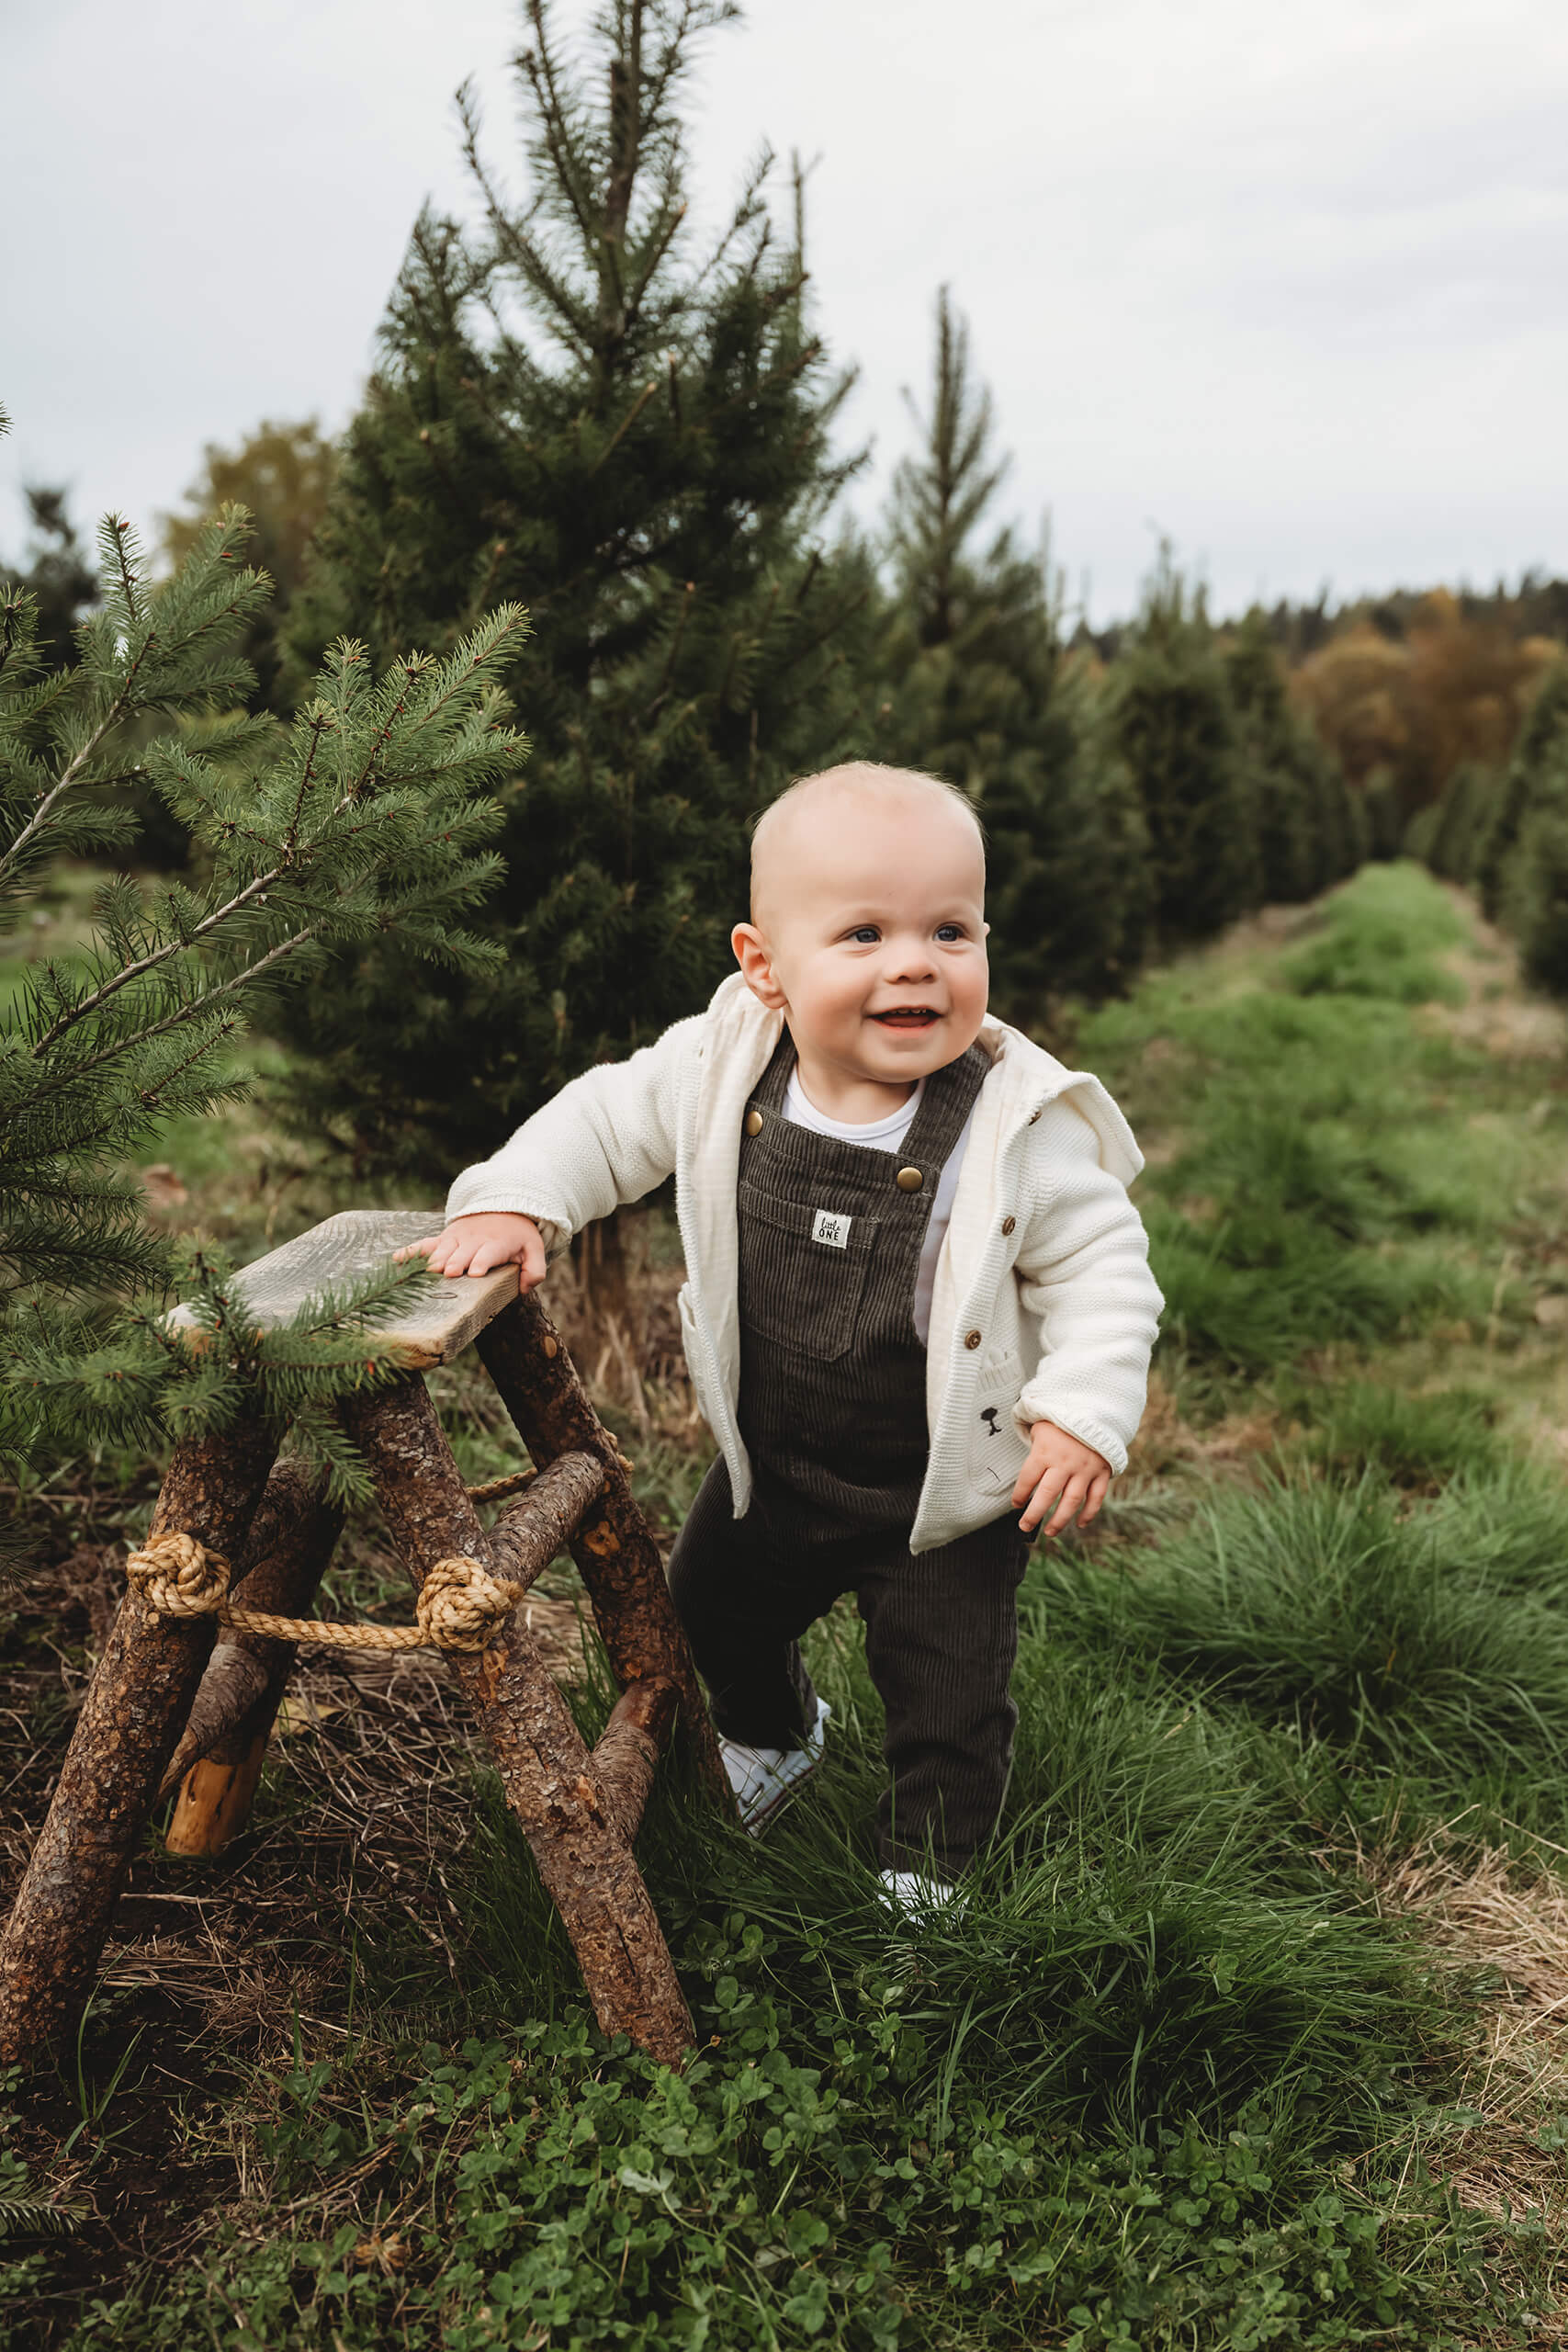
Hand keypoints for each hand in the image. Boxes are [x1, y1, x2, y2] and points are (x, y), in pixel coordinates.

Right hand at [393, 1212, 546, 1288]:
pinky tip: (396, 1259)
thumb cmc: (518, 1236)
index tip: (473, 1272)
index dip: (481, 1262)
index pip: (488, 1254)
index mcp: (496, 1244)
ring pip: (442, 1249)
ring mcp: (456, 1239)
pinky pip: (425, 1244)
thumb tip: (524, 1288)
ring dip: (434, 1259)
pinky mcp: (444, 1239)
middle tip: (448, 1273)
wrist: (502, 1207)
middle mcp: (474, 1241)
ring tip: (426, 1271)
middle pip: (462, 1253)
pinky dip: (411, 1250)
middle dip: (455, 1262)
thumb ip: (534, 1270)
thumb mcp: (534, 1249)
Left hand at [1011, 1421, 1111, 1537]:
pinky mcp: (1102, 1472)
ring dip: (1060, 1520)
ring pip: (1071, 1502)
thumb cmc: (1062, 1418)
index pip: (1027, 1479)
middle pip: (1047, 1495)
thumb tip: (1024, 1465)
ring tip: (1050, 1532)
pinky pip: (1096, 1497)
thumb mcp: (1040, 1425)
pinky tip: (1080, 1524)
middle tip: (1024, 1526)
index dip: (1019, 1494)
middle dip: (1034, 1515)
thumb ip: (1032, 1445)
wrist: (1096, 1407)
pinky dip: (1089, 1513)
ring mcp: (1085, 1469)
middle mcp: (1064, 1463)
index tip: (1016, 1504)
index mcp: (1045, 1451)